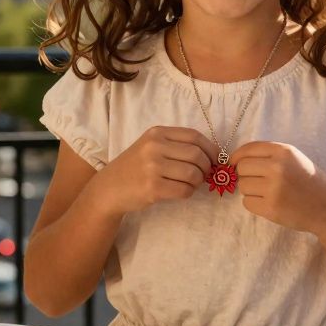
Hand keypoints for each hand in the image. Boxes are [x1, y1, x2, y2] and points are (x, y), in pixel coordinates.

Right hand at [85, 127, 218, 217]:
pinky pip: (184, 190)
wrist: (110, 188)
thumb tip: (212, 156)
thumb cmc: (135, 167)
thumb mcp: (150, 146)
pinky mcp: (153, 188)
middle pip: (196, 155)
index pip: (194, 136)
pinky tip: (180, 191)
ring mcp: (153, 167)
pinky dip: (188, 192)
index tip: (215, 159)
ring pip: (193, 173)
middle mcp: (154, 147)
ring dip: (197, 182)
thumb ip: (176, 146)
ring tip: (189, 183)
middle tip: (203, 175)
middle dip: (206, 168)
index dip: (211, 149)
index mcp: (157, 133)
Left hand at [229, 142, 325, 234]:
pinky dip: (254, 204)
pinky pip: (247, 203)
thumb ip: (268, 155)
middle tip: (259, 182)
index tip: (234, 164)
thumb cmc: (308, 181)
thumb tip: (235, 160)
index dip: (236, 157)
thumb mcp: (293, 159)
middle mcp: (277, 167)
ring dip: (250, 190)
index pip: (247, 149)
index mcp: (283, 151)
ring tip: (268, 193)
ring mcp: (273, 188)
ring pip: (242, 186)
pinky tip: (270, 203)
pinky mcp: (271, 208)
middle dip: (245, 175)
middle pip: (241, 168)